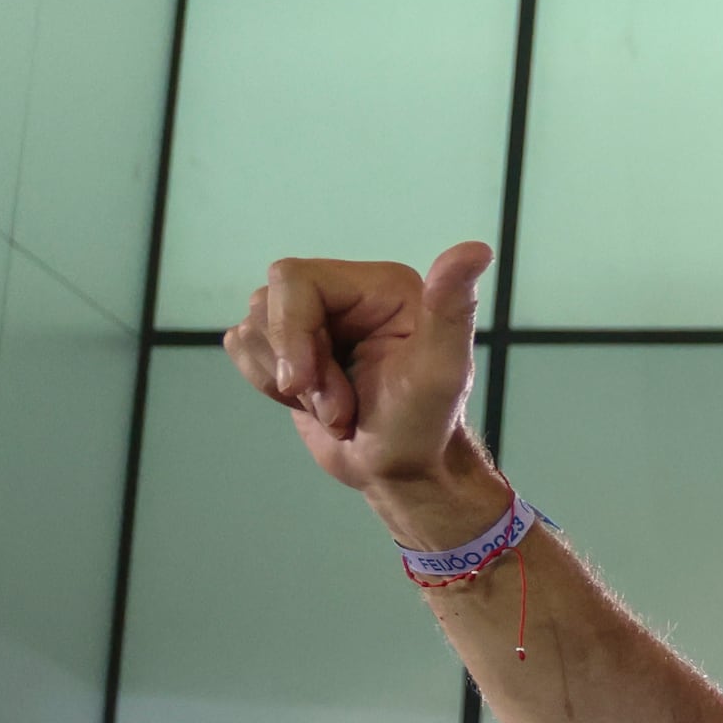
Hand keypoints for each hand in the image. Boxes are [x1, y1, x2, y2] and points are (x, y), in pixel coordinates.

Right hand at [228, 245, 502, 540]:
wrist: (402, 472)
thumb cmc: (425, 425)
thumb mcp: (442, 370)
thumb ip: (452, 309)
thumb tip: (477, 250)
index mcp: (380, 286)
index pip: (293, 279)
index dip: (291, 332)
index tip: (305, 382)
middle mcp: (346, 294)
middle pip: (267, 303)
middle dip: (296, 366)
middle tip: (340, 408)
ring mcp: (315, 320)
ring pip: (253, 327)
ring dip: (288, 383)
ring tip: (337, 409)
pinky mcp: (291, 347)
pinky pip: (245, 347)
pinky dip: (270, 385)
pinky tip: (313, 404)